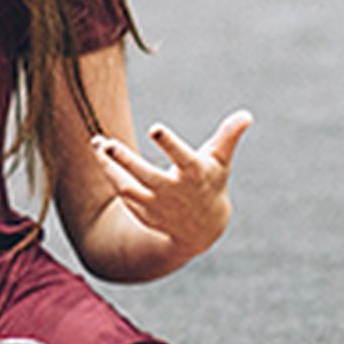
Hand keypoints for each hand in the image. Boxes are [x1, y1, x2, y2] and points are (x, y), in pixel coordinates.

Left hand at [95, 111, 251, 263]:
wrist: (202, 229)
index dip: (169, 144)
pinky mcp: (143, 212)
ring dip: (109, 167)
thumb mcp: (221, 161)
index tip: (154, 129)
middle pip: (145, 176)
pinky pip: (122, 194)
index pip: (181, 157)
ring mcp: (156, 205)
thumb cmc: (211, 183)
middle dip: (125, 160)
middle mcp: (173, 191)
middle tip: (106, 144)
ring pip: (126, 187)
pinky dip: (110, 175)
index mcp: (194, 174)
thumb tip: (246, 114)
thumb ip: (229, 136)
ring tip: (96, 144)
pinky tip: (100, 156)